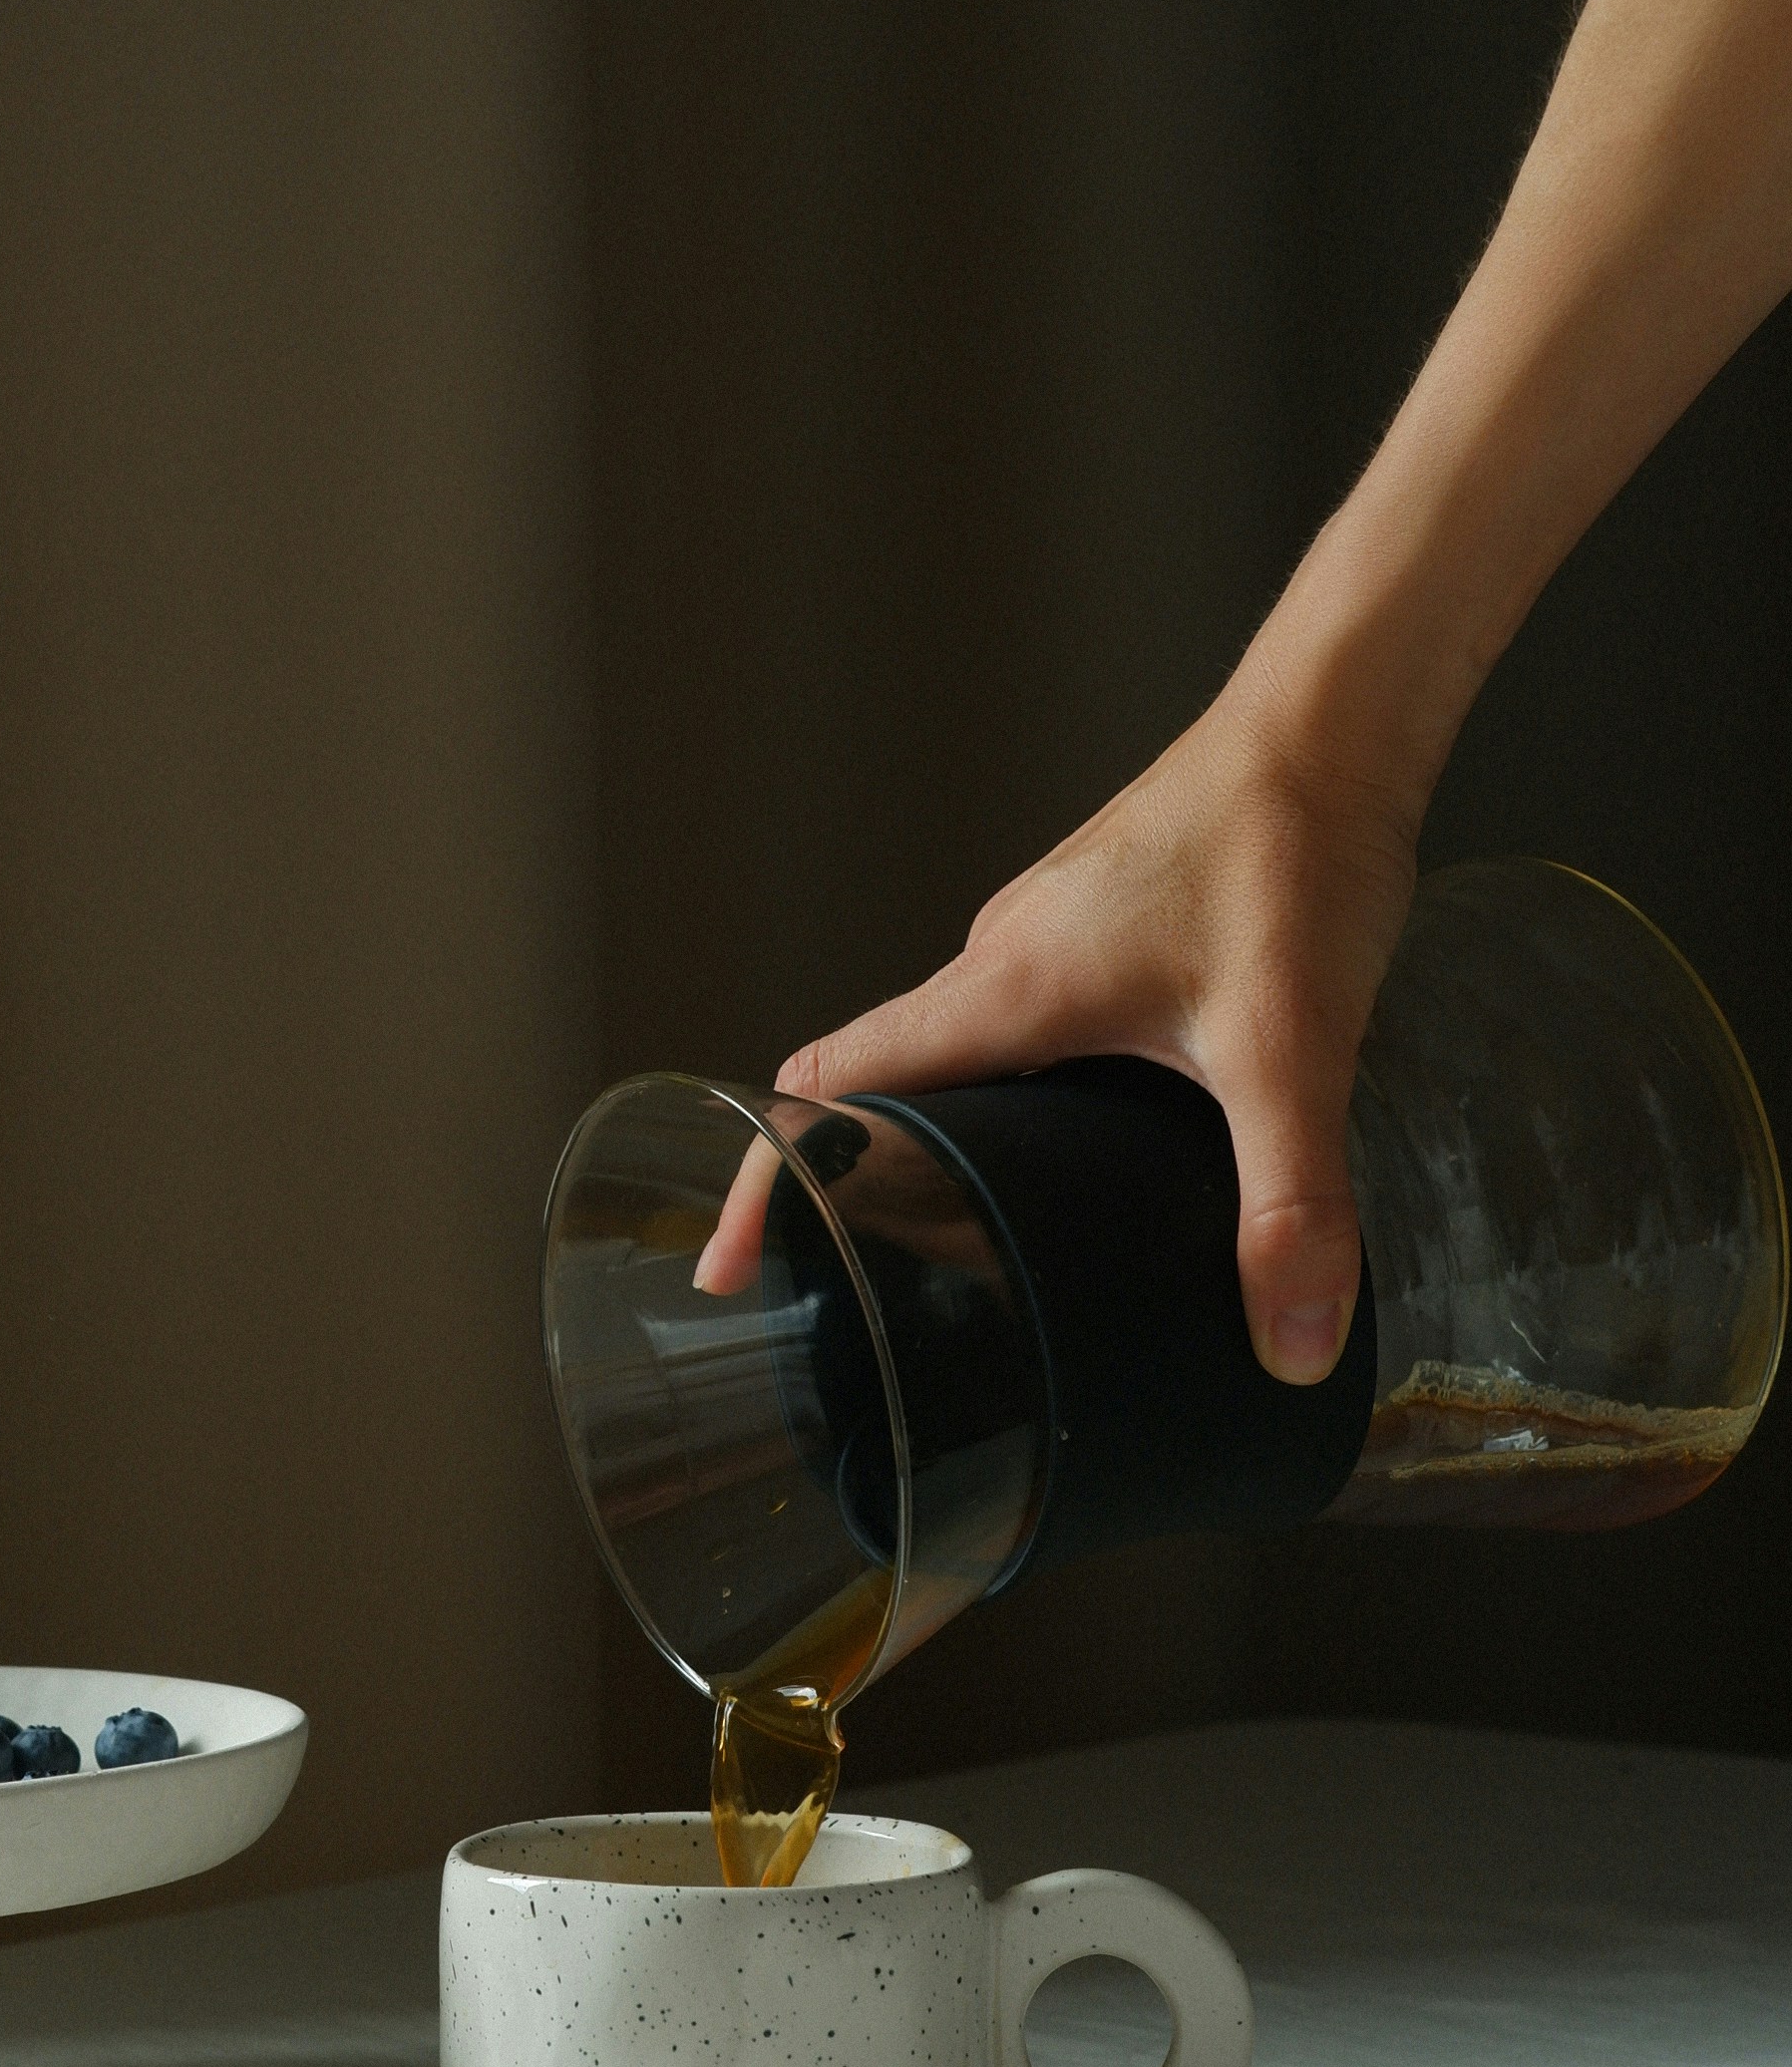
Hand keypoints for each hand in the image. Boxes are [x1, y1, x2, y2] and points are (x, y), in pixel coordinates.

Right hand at [695, 697, 1420, 1381]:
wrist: (1336, 719)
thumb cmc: (1290, 851)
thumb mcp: (1292, 1050)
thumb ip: (1293, 1201)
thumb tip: (1293, 1347)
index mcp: (1001, 991)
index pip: (825, 1090)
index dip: (764, 1181)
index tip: (731, 1266)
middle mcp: (1000, 960)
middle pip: (877, 1085)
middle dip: (850, 1186)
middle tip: (856, 1291)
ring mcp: (1045, 936)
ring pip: (952, 1056)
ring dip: (940, 1138)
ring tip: (968, 1241)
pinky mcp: (1097, 926)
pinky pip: (1016, 1024)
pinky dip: (1010, 1094)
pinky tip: (1090, 1145)